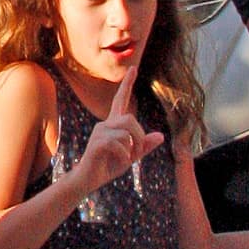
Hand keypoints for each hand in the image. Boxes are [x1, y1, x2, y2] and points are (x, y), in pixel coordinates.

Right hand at [72, 70, 165, 201]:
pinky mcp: (96, 142)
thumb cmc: (108, 167)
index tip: (134, 68)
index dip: (127, 84)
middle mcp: (105, 124)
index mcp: (113, 124)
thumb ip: (144, 146)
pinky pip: (119, 144)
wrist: (87, 180)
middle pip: (130, 119)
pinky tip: (118, 162)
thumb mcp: (131, 156)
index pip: (121, 99)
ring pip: (126, 131)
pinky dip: (124, 156)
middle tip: (137, 154)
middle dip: (140, 137)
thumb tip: (161, 136)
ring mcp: (99, 132)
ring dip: (133, 147)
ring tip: (127, 159)